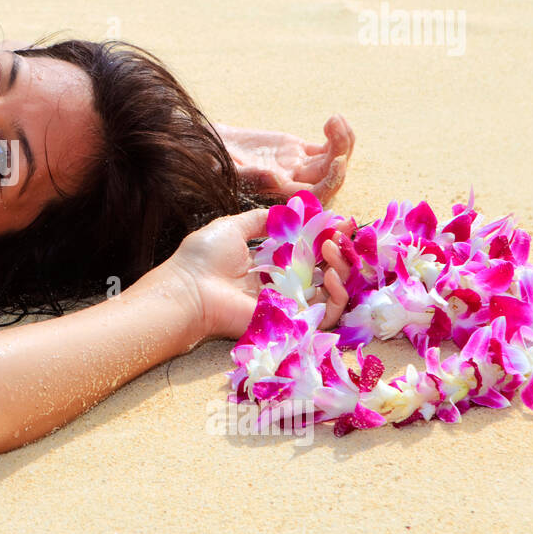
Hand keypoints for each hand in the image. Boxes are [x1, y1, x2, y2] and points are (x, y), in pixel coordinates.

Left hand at [168, 208, 351, 340]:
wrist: (189, 290)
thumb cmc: (203, 259)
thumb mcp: (232, 227)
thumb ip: (260, 220)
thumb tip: (287, 210)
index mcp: (269, 265)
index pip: (309, 252)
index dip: (328, 236)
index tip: (341, 220)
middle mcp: (283, 285)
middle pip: (326, 271)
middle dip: (341, 250)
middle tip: (343, 232)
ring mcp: (289, 305)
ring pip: (333, 293)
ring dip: (343, 269)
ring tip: (332, 249)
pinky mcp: (292, 323)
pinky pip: (328, 315)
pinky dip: (338, 296)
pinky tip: (330, 275)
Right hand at [217, 115, 354, 205]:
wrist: (205, 145)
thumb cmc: (209, 159)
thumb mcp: (225, 165)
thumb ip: (250, 175)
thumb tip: (278, 179)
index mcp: (276, 193)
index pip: (313, 196)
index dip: (330, 183)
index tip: (337, 162)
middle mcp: (291, 183)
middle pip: (328, 178)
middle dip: (340, 154)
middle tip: (336, 128)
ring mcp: (296, 166)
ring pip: (331, 160)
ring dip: (341, 141)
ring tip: (334, 119)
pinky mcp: (296, 150)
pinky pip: (326, 147)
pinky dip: (335, 134)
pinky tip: (333, 119)